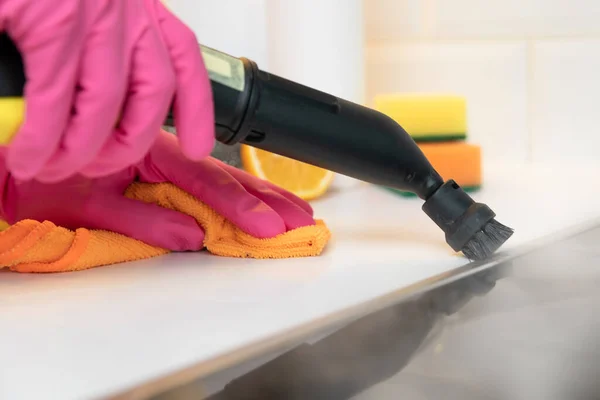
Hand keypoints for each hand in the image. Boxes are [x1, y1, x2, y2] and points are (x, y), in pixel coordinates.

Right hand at [0, 0, 213, 182]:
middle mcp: (124, 8)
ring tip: (49, 168)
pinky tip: (26, 154)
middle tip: (95, 166)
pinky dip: (39, 138)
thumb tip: (85, 106)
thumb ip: (96, 51)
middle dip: (128, 144)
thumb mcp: (80, 5)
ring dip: (79, 151)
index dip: (196, 110)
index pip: (183, 58)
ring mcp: (89, 14)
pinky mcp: (49, 20)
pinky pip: (52, 99)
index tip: (196, 147)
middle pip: (152, 94)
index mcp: (136, 5)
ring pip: (104, 106)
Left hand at [0, 131, 314, 250]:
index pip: (202, 180)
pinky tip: (262, 203)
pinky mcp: (162, 180)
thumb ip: (141, 220)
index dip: (238, 206)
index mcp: (142, 152)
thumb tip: (191, 237)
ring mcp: (163, 166)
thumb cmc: (42, 180)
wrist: (14, 167)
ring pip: (222, 178)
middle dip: (264, 201)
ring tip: (294, 211)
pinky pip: (207, 186)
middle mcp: (159, 155)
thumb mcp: (85, 205)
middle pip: (224, 177)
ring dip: (261, 196)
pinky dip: (238, 197)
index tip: (267, 227)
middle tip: (299, 222)